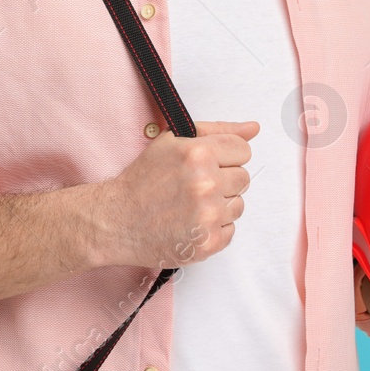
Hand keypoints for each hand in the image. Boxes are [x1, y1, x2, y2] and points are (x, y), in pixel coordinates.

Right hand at [93, 120, 257, 268]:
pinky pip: (231, 230)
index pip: (243, 150)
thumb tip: (253, 128)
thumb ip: (217, 130)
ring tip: (191, 206)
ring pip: (239, 205)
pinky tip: (191, 223)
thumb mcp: (172, 141)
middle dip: (223, 180)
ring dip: (220, 205)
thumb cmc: (142, 181)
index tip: (208, 164)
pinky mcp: (209, 242)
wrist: (116, 220)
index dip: (225, 156)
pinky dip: (214, 228)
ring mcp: (209, 216)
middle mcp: (206, 184)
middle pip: (243, 177)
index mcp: (198, 154)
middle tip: (194, 186)